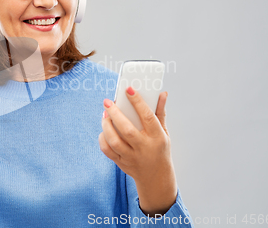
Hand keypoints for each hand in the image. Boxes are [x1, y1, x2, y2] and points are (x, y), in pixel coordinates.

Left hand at [98, 87, 176, 215]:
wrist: (156, 177)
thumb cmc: (159, 149)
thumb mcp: (164, 132)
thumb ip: (160, 112)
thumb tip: (162, 93)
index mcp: (157, 137)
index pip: (147, 117)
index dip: (138, 102)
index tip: (128, 89)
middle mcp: (144, 148)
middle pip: (127, 130)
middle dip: (115, 113)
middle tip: (107, 102)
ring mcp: (132, 157)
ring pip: (114, 141)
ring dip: (106, 126)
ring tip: (104, 114)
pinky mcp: (121, 163)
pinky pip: (107, 151)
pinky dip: (103, 139)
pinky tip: (104, 130)